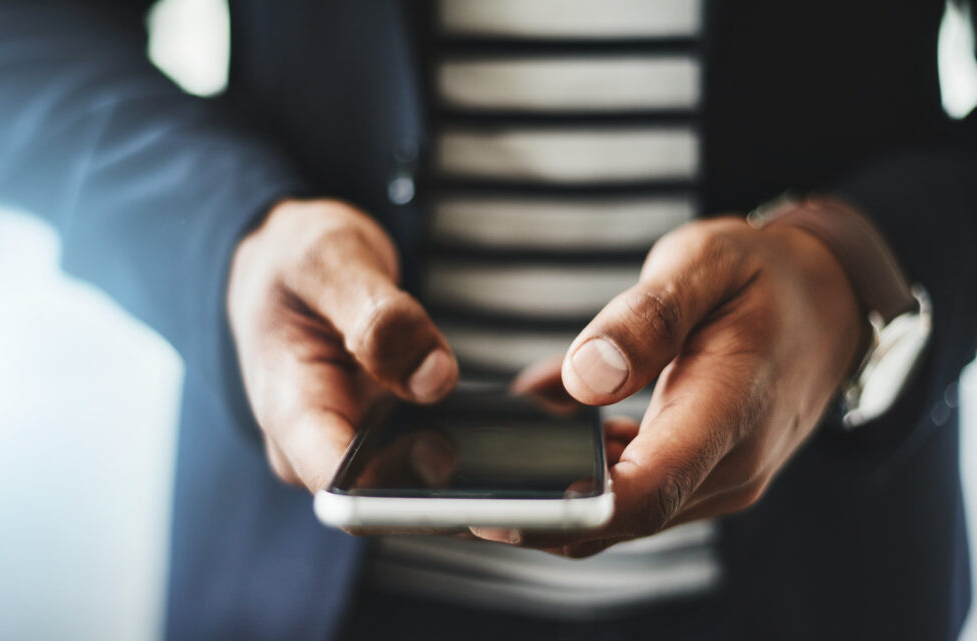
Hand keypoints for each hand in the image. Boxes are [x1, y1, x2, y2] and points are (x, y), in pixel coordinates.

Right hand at [227, 199, 458, 491]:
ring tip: (484, 407)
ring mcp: (354, 446)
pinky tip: (482, 406)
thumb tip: (433, 378)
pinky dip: (463, 431)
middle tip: (491, 426)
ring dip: (462, 451)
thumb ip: (379, 319)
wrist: (287, 266)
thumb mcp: (329, 263)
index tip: (450, 452)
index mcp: (291, 412)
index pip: (344, 488)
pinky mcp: (384, 437)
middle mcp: (318, 447)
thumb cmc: (294, 262)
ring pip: (420, 480)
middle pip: (391, 495)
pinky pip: (431, 453)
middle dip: (447, 471)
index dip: (400, 491)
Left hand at [476, 216, 863, 556]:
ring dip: (559, 495)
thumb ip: (646, 319)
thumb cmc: (764, 276)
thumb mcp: (705, 264)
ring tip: (490, 456)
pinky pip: (637, 493)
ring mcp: (721, 479)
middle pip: (624, 517)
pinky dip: (587, 477)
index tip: (496, 509)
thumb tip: (583, 378)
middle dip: (540, 512)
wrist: (828, 300)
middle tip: (458, 486)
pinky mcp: (706, 475)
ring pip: (625, 514)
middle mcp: (730, 467)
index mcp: (732, 413)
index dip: (566, 512)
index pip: (645, 493)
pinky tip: (549, 434)